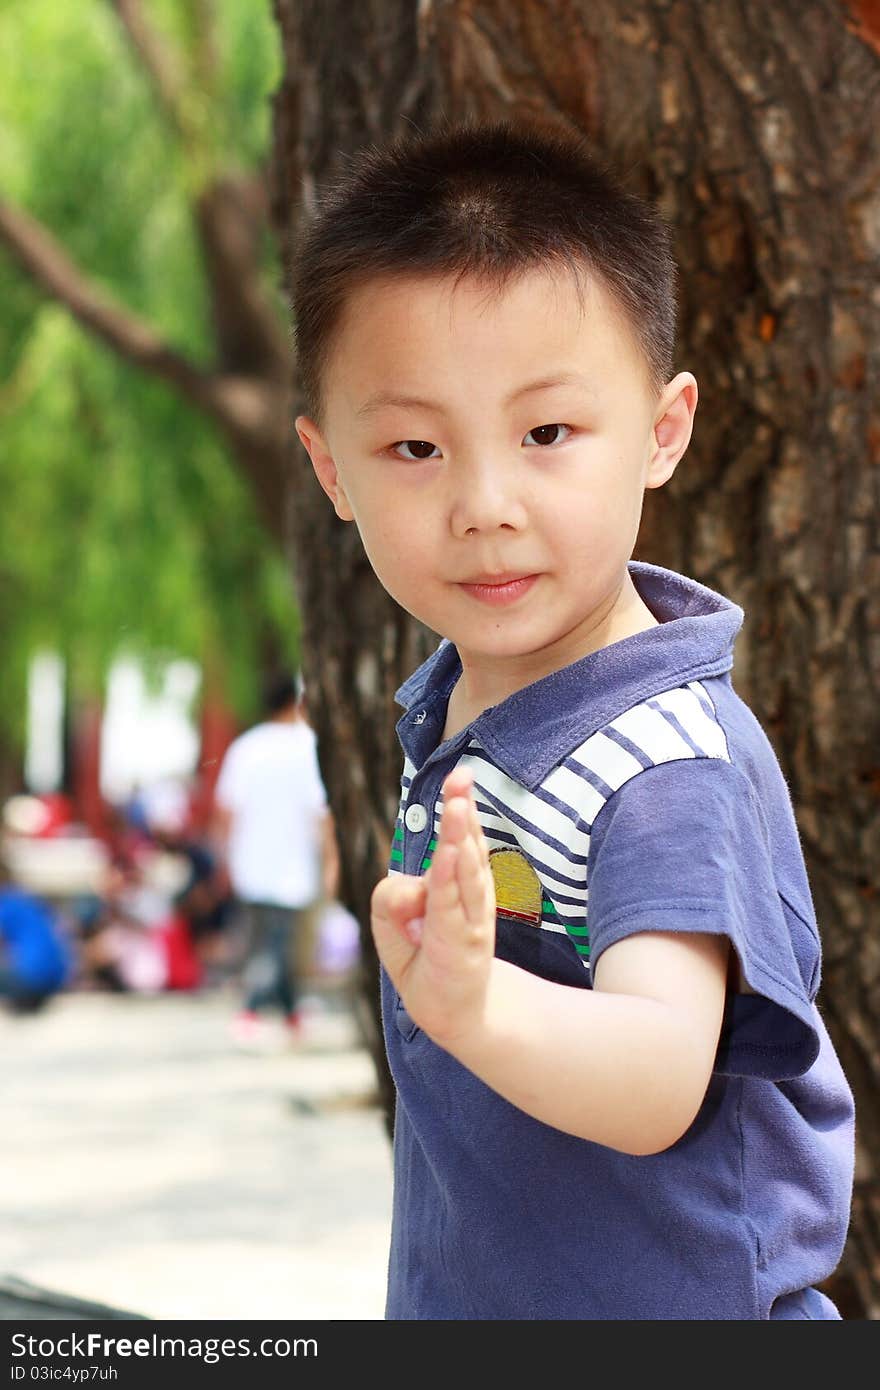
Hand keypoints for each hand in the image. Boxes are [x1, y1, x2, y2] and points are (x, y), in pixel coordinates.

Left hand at [371, 767, 495, 1048]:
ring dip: (459, 838)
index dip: (461, 808)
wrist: (455, 1015)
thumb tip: (407, 890)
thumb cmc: (427, 960)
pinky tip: (451, 855)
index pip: (461, 840)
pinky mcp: (460, 945)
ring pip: (461, 873)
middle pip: (464, 847)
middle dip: (461, 812)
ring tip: (457, 807)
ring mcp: (468, 922)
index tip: (460, 775)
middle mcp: (469, 898)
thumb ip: (389, 899)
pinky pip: (452, 907)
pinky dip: (451, 880)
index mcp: (459, 886)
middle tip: (462, 777)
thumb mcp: (391, 927)